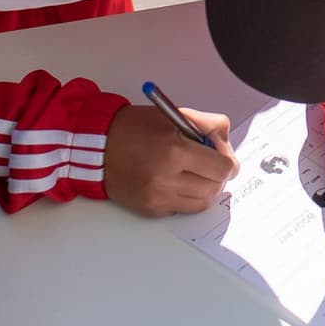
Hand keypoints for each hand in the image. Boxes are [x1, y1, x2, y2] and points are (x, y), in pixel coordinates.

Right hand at [104, 104, 237, 216]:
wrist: (97, 147)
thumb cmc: (134, 128)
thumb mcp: (176, 115)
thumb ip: (209, 126)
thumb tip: (227, 148)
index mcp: (174, 150)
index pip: (221, 168)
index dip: (227, 163)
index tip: (225, 159)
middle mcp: (166, 178)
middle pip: (214, 188)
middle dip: (216, 176)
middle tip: (209, 165)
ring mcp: (157, 197)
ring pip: (201, 202)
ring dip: (203, 188)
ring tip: (193, 172)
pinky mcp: (151, 210)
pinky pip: (182, 208)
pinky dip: (185, 197)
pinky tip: (174, 181)